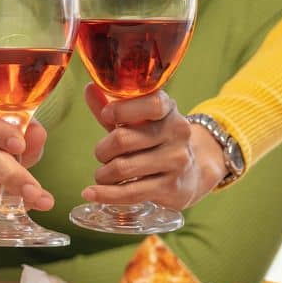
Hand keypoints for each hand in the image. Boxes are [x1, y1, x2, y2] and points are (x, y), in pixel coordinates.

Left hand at [79, 85, 226, 208]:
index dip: (122, 109)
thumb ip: (113, 107)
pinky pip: (131, 192)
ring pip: (123, 167)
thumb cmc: (155, 140)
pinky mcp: (172, 187)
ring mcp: (176, 161)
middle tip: (101, 154)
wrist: (192, 172)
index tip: (105, 116)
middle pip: (124, 139)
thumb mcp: (137, 120)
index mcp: (168, 110)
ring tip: (103, 174)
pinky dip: (106, 194)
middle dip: (102, 150)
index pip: (150, 104)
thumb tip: (89, 88)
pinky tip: (90, 193)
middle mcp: (177, 133)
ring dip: (103, 173)